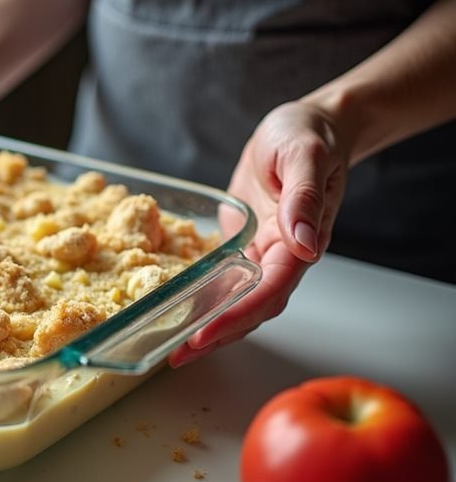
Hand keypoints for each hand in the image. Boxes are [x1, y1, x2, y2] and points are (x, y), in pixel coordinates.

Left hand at [169, 101, 350, 366]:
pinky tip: (178, 312)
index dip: (237, 315)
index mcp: (299, 240)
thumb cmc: (307, 135)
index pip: (269, 289)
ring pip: (237, 300)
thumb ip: (304, 198)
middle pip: (252, 307)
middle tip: (177, 355)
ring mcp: (261, 252)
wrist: (304, 126)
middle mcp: (281, 255)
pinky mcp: (242, 243)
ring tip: (173, 348)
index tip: (205, 333)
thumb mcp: (306, 156)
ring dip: (209, 324)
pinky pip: (225, 278)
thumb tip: (305, 245)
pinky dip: (205, 298)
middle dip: (217, 333)